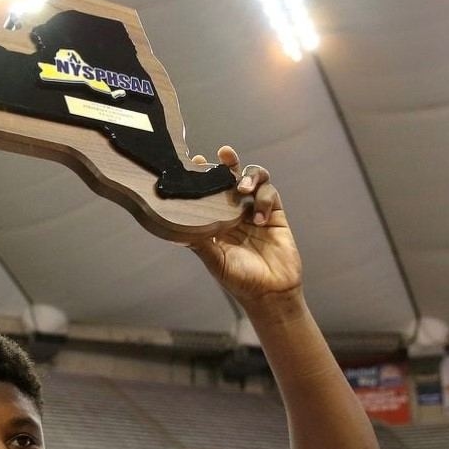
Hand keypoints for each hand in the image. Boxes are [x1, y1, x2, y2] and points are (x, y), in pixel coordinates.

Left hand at [187, 147, 300, 309]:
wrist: (270, 293)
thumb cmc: (239, 280)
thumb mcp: (213, 260)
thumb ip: (197, 241)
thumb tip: (172, 227)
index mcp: (217, 220)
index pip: (209, 191)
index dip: (204, 174)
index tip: (195, 161)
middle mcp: (235, 212)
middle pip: (232, 178)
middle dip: (229, 163)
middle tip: (224, 155)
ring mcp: (256, 211)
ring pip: (255, 179)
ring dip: (249, 177)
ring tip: (243, 189)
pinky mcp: (275, 214)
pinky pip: (270, 193)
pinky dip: (264, 199)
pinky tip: (258, 217)